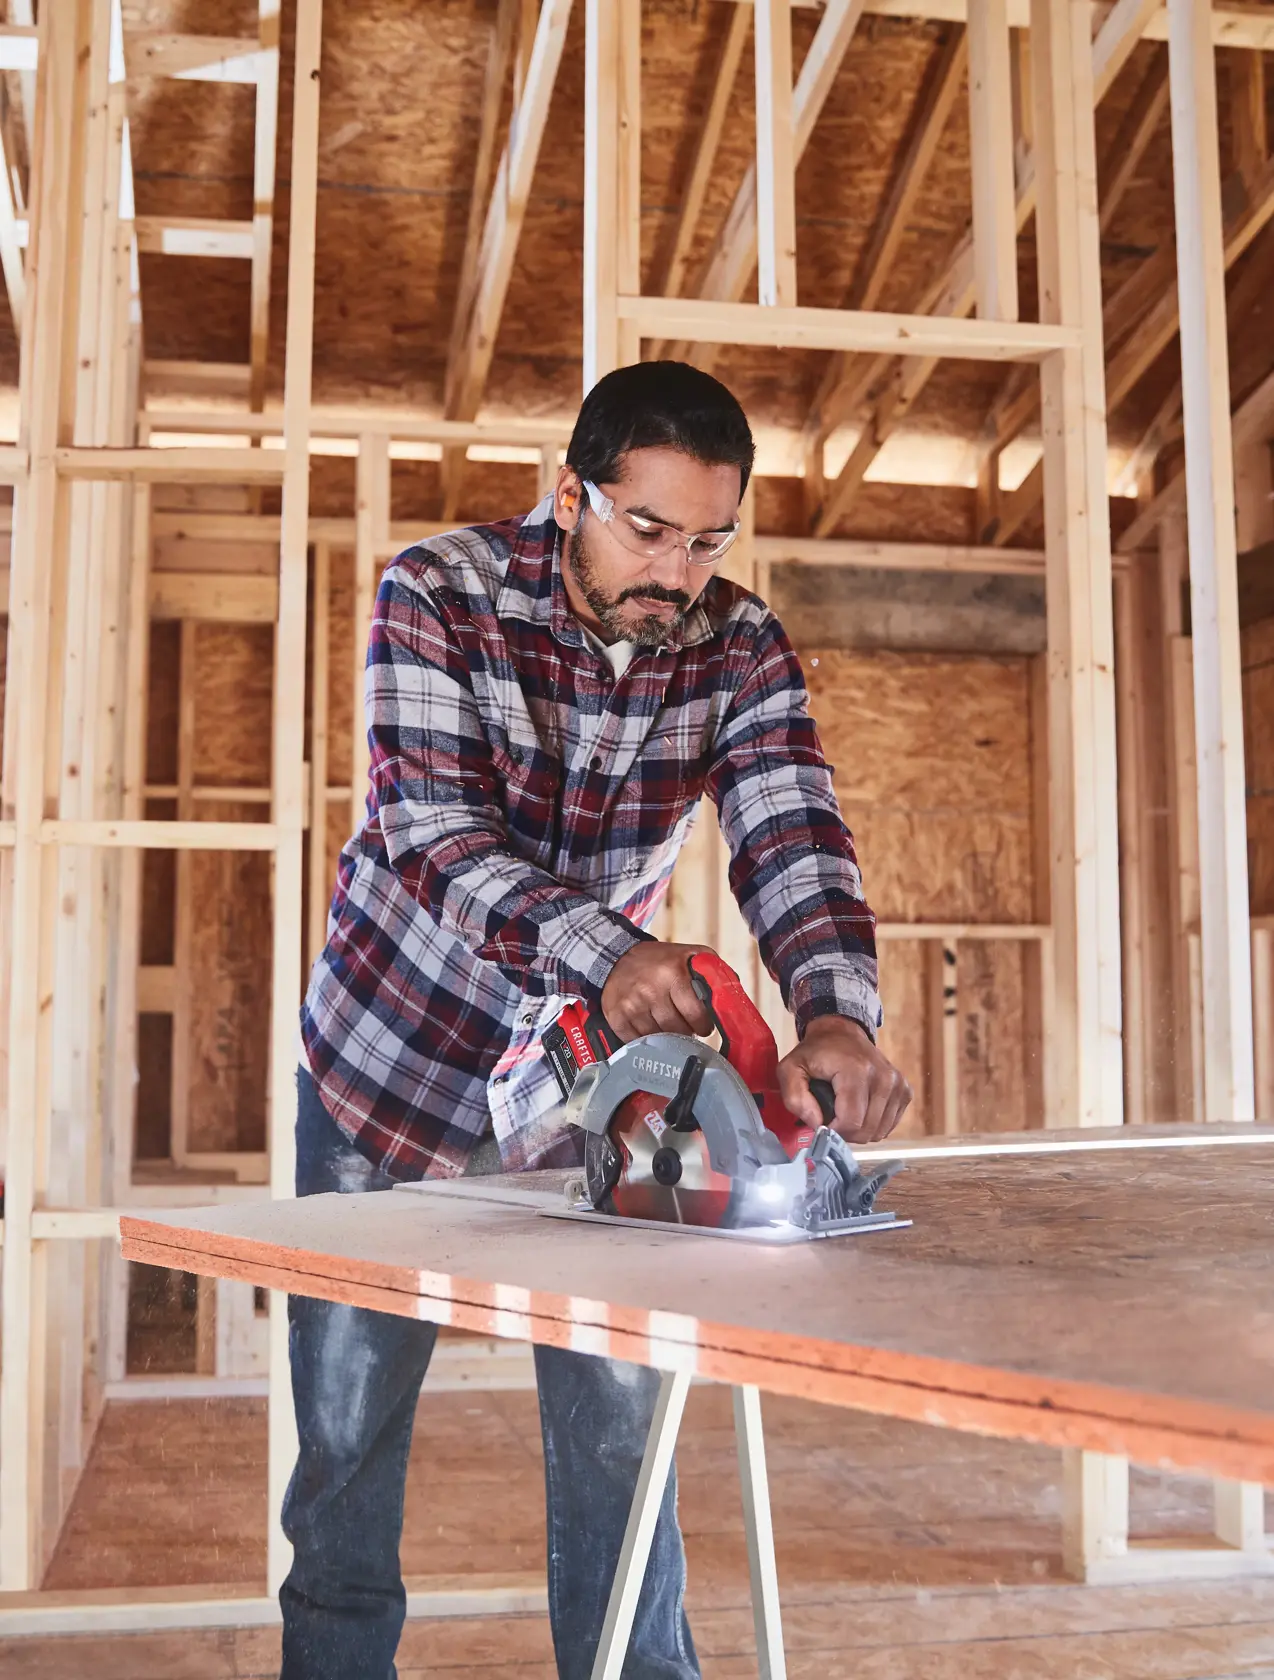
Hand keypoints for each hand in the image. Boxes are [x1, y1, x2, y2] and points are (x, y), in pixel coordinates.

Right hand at [601, 942, 713, 1040]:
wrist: (617, 957)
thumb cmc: (658, 960)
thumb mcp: (688, 955)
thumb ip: (713, 971)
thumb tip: (732, 997)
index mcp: (672, 973)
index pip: (696, 1014)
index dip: (703, 1025)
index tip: (704, 1026)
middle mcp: (650, 990)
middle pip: (677, 1029)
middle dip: (686, 1032)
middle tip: (687, 1027)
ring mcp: (631, 1005)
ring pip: (658, 1038)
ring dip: (667, 1037)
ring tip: (669, 1027)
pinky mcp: (616, 1017)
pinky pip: (636, 1041)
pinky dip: (645, 1040)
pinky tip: (650, 1029)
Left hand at [778, 1016, 911, 1143]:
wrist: (842, 1032)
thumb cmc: (816, 1052)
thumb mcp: (790, 1069)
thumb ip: (795, 1098)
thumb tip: (817, 1124)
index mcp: (856, 1070)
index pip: (851, 1121)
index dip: (833, 1131)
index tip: (821, 1122)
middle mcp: (883, 1077)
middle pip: (866, 1130)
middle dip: (845, 1132)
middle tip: (831, 1116)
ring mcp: (898, 1084)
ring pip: (879, 1132)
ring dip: (859, 1129)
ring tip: (844, 1111)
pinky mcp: (905, 1091)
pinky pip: (889, 1126)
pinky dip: (873, 1124)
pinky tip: (860, 1108)